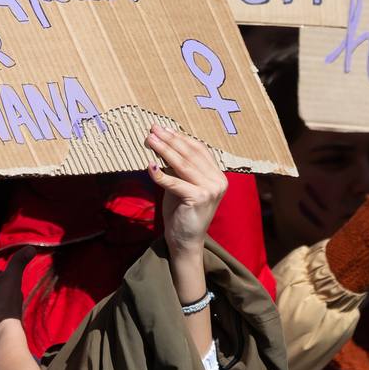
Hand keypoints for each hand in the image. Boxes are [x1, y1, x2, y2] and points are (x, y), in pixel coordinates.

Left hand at [146, 124, 227, 257]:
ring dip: (164, 150)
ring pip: (184, 164)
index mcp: (217, 175)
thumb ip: (178, 167)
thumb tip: (161, 142)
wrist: (185, 240)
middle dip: (170, 140)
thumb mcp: (182, 184)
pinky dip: (161, 175)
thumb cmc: (182, 211)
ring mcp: (211, 189)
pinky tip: (149, 167)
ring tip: (150, 140)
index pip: (198, 149)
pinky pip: (176, 182)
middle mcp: (218, 181)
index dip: (180, 137)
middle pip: (190, 154)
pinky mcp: (200, 198)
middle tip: (153, 129)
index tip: (162, 129)